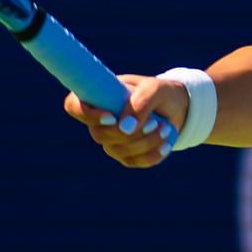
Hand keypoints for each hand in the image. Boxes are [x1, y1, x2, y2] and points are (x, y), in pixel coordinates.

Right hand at [63, 74, 189, 168]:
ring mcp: (112, 141)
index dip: (86, 114)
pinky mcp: (128, 156)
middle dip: (128, 132)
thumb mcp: (155, 89)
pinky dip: (153, 154)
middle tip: (155, 121)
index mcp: (98, 97)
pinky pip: (136, 162)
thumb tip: (124, 128)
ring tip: (166, 127)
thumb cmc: (160, 92)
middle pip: (99, 135)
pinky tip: (166, 143)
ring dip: (145, 142)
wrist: (178, 107)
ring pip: (119, 150)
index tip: (111, 116)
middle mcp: (100, 122)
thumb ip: (140, 103)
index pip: (73, 106)